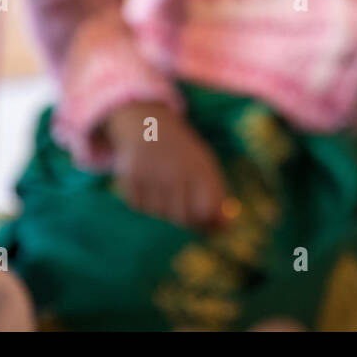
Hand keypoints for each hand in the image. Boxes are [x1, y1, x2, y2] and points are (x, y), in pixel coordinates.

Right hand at [103, 102, 230, 229]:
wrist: (148, 127)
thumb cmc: (183, 153)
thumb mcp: (205, 167)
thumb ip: (217, 197)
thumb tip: (226, 229)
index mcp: (199, 167)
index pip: (206, 210)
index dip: (206, 220)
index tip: (204, 218)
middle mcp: (175, 171)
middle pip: (182, 217)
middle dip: (186, 219)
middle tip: (183, 204)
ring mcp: (151, 176)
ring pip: (161, 215)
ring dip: (165, 210)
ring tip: (166, 188)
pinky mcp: (130, 180)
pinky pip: (141, 208)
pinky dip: (146, 203)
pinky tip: (149, 185)